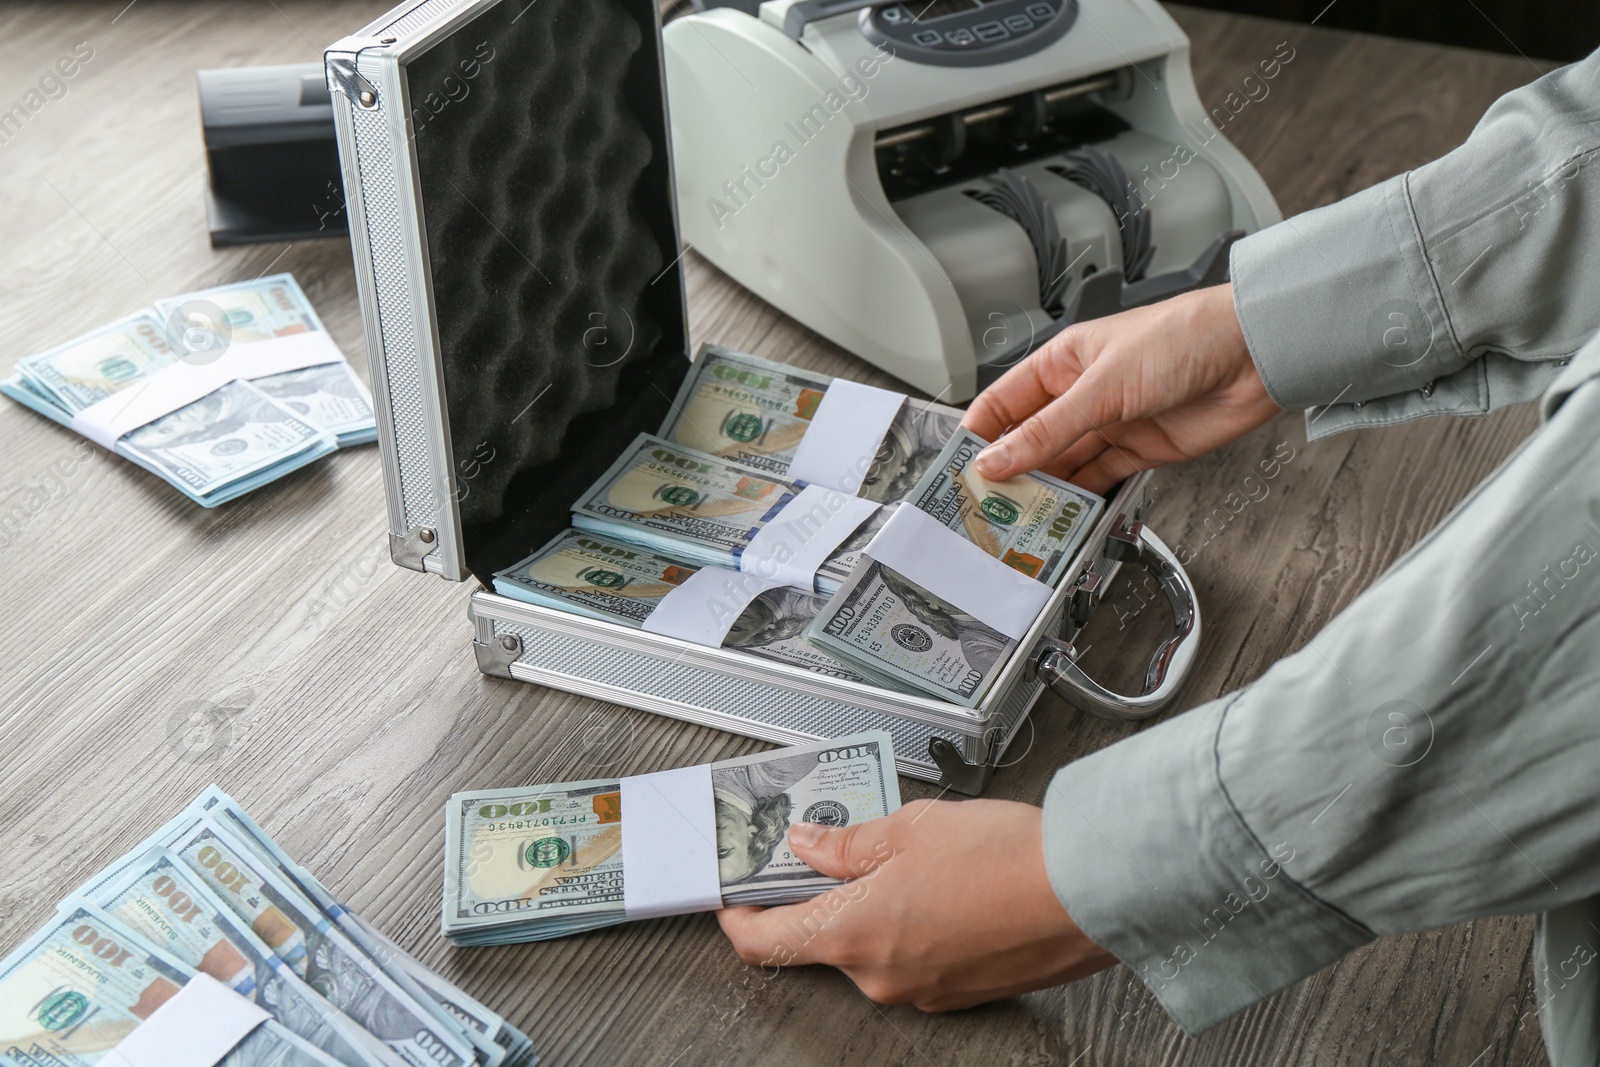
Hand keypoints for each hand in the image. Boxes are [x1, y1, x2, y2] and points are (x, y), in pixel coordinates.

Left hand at [716, 798, 1114, 1010]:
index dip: (740, 919)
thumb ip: (846, 842)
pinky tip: (943, 885)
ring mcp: (923, 989)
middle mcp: (883, 975)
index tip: (734, 899)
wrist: (1088, 890)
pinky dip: (915, 923)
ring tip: (909, 856)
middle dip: (825, 894)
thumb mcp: (908, 827)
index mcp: (856, 934)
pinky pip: (916, 956)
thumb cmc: (1007, 860)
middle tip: (833, 847)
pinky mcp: (960, 990)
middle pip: (824, 940)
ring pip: (874, 946)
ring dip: (876, 905)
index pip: (767, 943)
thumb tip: (809, 845)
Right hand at [963, 284, 1279, 492]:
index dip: (978, 437)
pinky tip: (1064, 516)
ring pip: (1062, 466)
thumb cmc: (1185, 337)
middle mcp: (1082, 394)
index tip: (957, 471)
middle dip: (1008, 473)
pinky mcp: (1140, 451)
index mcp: (1062, 364)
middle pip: (1029, 441)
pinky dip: (1081, 500)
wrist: (1256, 355)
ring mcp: (1111, 425)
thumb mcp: (1104, 387)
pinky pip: (1099, 481)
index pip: (1002, 404)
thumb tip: (997, 459)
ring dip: (1044, 492)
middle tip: (986, 507)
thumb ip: (1048, 430)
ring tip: (1020, 520)